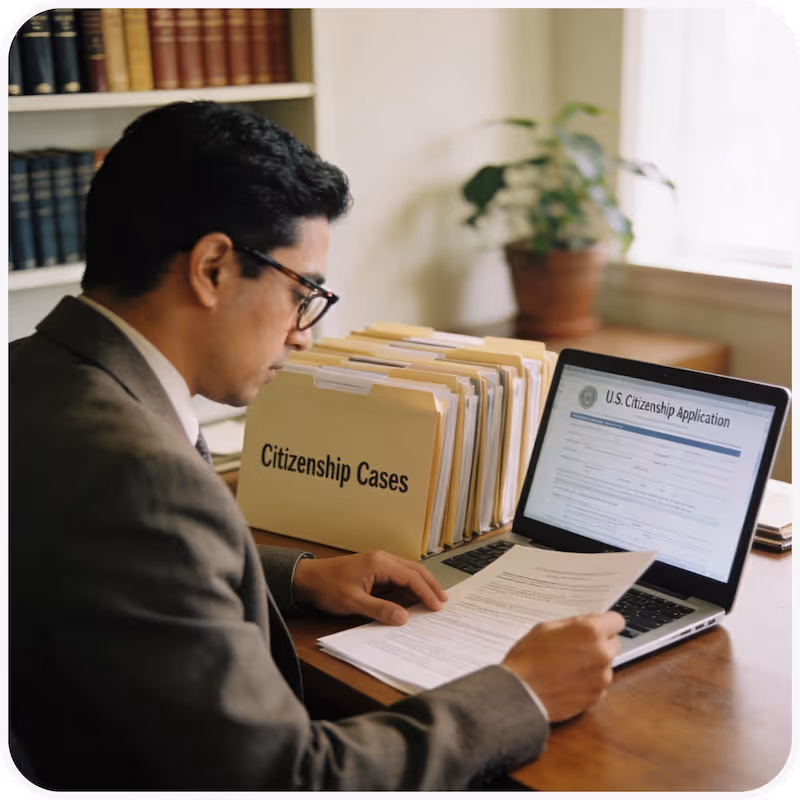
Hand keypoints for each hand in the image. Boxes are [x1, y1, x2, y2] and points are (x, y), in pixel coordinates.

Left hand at [292, 550, 447, 624]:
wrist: (308, 578)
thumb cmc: (327, 587)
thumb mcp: (353, 602)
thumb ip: (379, 609)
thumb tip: (403, 617)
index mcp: (379, 564)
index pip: (411, 577)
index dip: (426, 592)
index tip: (437, 607)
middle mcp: (382, 559)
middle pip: (415, 570)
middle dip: (431, 585)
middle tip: (443, 601)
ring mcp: (379, 561)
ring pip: (408, 570)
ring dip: (422, 583)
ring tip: (434, 598)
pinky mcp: (375, 568)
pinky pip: (399, 574)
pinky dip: (411, 583)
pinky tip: (415, 594)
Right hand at [502, 611, 624, 722]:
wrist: (520, 694)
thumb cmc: (528, 658)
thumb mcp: (546, 627)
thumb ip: (573, 623)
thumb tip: (588, 622)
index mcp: (590, 633)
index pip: (616, 621)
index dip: (605, 622)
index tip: (596, 626)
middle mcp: (601, 655)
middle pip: (613, 643)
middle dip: (599, 642)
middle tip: (576, 646)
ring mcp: (601, 679)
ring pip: (606, 664)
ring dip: (593, 663)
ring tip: (568, 665)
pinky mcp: (596, 697)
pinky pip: (598, 683)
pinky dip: (588, 681)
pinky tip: (568, 680)